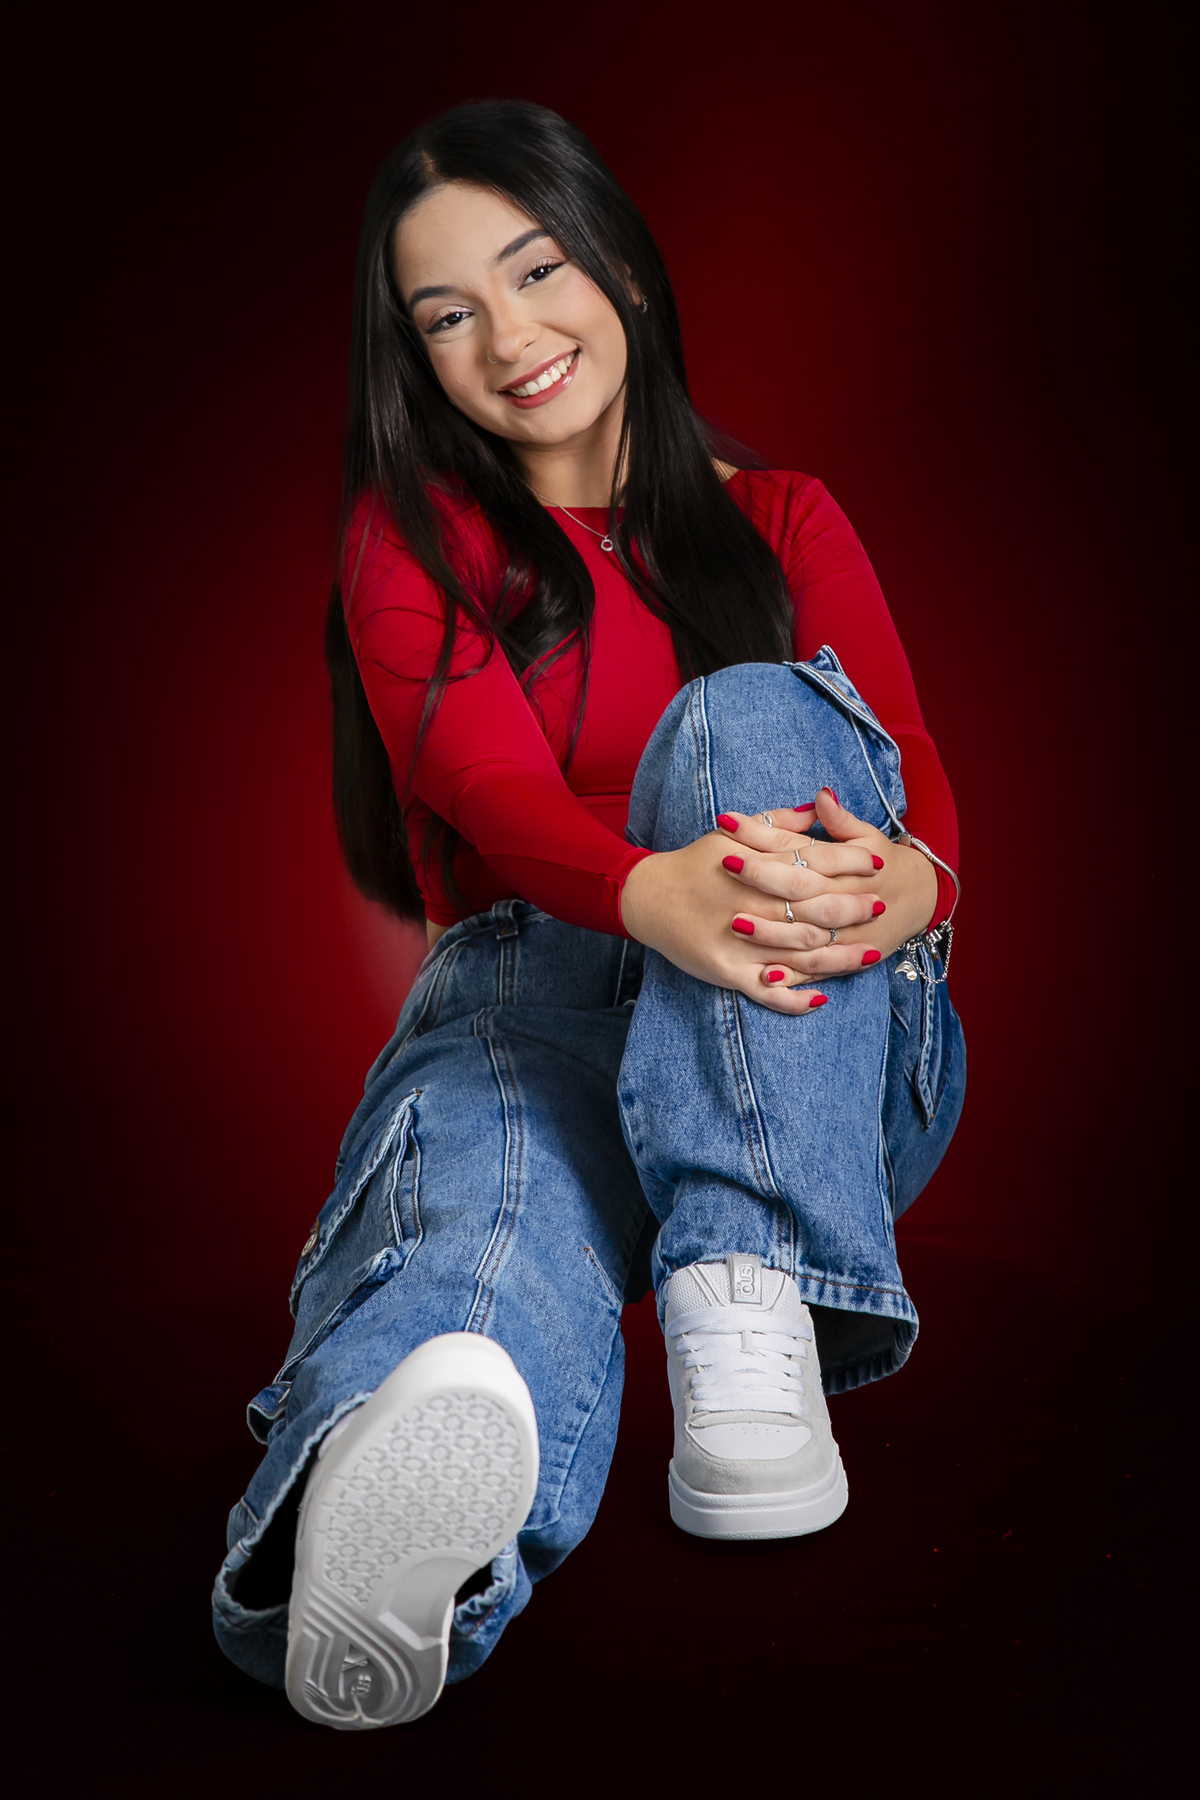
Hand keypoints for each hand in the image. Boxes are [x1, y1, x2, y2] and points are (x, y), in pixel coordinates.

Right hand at [618, 795, 889, 1014]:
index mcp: (756, 867)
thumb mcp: (732, 834)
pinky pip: (768, 992)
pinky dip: (796, 998)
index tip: (878, 864)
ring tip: (869, 954)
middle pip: (816, 907)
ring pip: (801, 952)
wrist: (648, 896)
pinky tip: (821, 997)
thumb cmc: (695, 862)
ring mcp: (741, 941)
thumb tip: (817, 805)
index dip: (850, 864)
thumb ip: (776, 822)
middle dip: (853, 907)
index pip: (814, 863)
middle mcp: (753, 904)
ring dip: (839, 955)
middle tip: (881, 906)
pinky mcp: (727, 970)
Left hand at [713, 787, 936, 986]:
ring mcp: (845, 934)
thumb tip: (821, 794)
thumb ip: (840, 820)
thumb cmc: (882, 864)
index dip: (762, 835)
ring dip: (771, 932)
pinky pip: (817, 972)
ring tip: (735, 923)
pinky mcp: (845, 960)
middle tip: (724, 864)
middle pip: (800, 889)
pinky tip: (764, 975)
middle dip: (761, 877)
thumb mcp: (867, 837)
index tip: (727, 823)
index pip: (799, 849)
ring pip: (806, 936)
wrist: (920, 899)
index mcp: (846, 866)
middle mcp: (845, 900)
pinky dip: (793, 976)